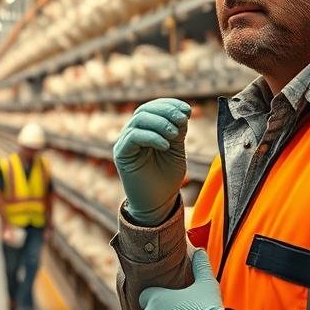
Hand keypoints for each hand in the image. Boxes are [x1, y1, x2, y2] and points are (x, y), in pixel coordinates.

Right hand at [113, 98, 190, 225]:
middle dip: (166, 111)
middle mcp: (132, 134)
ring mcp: (125, 143)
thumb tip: (183, 110)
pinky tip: (166, 145)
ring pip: (138, 120)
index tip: (187, 110)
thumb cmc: (167, 179)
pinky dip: (151, 137)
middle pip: (144, 111)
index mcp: (145, 131)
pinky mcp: (121, 154)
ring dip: (160, 123)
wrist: (158, 204)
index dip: (169, 104)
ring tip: (175, 134)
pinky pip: (133, 137)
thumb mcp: (176, 150)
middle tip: (182, 119)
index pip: (152, 108)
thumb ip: (177, 131)